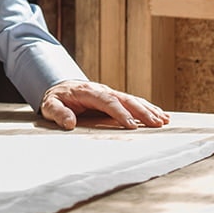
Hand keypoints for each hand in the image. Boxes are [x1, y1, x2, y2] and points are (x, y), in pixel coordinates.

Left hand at [40, 80, 170, 129]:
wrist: (58, 87)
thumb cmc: (55, 99)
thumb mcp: (49, 105)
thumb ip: (58, 113)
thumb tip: (69, 123)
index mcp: (88, 92)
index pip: (107, 101)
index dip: (120, 113)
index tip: (131, 125)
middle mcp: (102, 90)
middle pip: (125, 99)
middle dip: (141, 111)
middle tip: (156, 123)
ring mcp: (110, 93)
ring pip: (132, 99)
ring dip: (148, 109)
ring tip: (164, 120)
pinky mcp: (114, 98)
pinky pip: (133, 102)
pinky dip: (148, 108)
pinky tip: (162, 115)